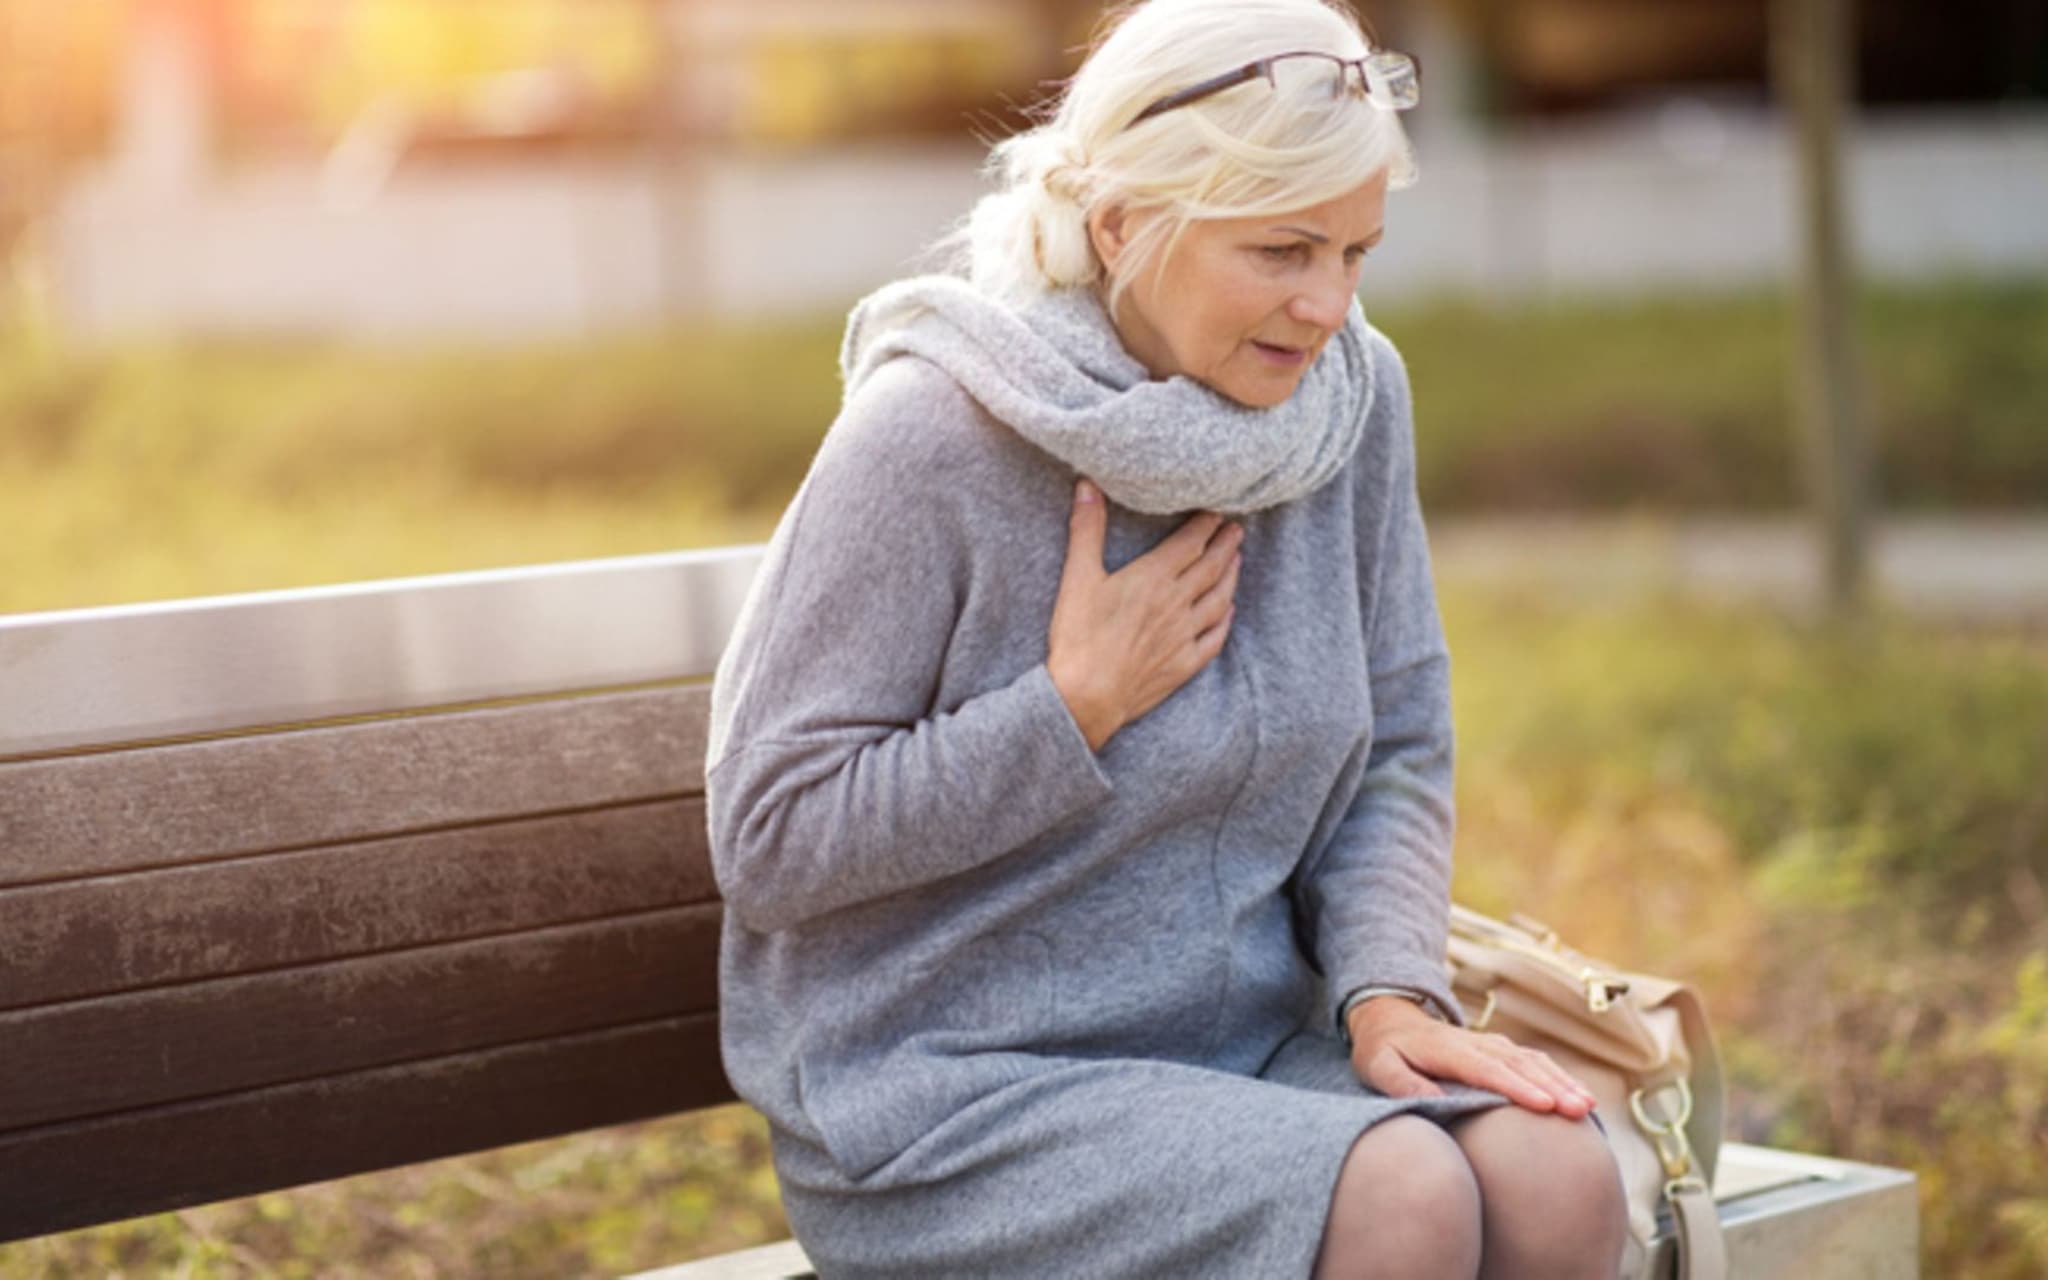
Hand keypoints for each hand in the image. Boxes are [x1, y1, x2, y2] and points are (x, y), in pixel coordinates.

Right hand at [1046, 478, 1241, 750]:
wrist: (1087, 696)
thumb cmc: (1078, 637)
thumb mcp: (1078, 577)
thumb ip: (1087, 529)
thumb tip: (1088, 485)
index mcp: (1153, 578)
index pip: (1190, 543)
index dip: (1206, 525)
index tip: (1217, 511)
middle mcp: (1176, 603)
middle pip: (1211, 567)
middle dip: (1226, 545)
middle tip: (1237, 529)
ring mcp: (1184, 635)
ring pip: (1218, 599)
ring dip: (1230, 577)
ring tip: (1237, 561)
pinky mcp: (1184, 664)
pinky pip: (1215, 638)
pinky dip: (1225, 620)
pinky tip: (1228, 612)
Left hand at [1346, 996, 1598, 1118]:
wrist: (1389, 1019)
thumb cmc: (1383, 1050)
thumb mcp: (1378, 1066)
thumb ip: (1402, 1083)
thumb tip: (1433, 1102)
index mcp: (1448, 1050)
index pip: (1488, 1069)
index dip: (1517, 1087)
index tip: (1545, 1106)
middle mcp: (1476, 1043)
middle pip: (1519, 1065)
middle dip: (1553, 1087)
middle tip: (1579, 1110)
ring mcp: (1490, 1044)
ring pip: (1532, 1061)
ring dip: (1561, 1081)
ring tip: (1587, 1105)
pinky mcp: (1500, 1050)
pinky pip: (1534, 1061)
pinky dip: (1558, 1075)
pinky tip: (1578, 1094)